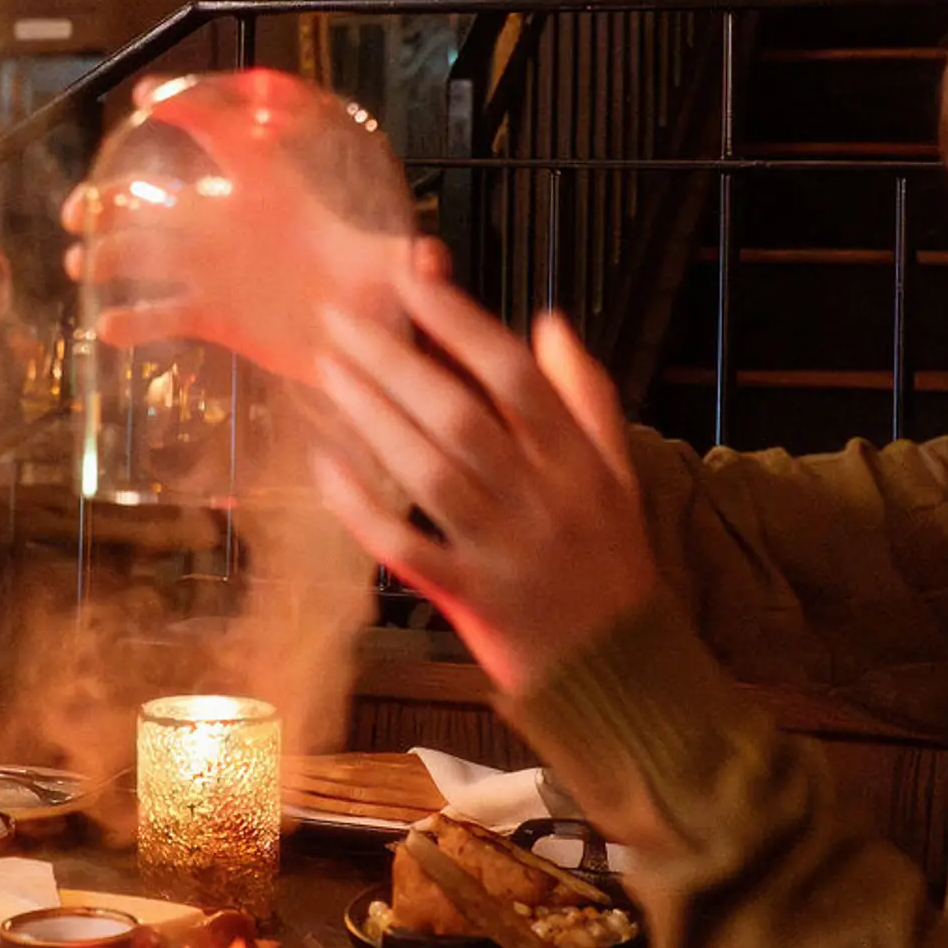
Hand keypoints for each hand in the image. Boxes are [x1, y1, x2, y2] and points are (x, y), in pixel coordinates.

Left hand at [307, 243, 658, 696]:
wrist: (621, 669)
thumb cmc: (609, 560)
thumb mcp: (618, 470)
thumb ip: (586, 394)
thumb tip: (549, 322)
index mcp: (576, 460)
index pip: (515, 376)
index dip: (461, 322)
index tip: (413, 278)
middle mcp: (539, 498)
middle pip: (460, 415)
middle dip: (396, 360)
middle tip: (340, 318)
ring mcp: (500, 550)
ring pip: (428, 473)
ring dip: (374, 417)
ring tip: (330, 370)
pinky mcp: (469, 598)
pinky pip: (404, 546)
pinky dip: (362, 506)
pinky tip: (326, 464)